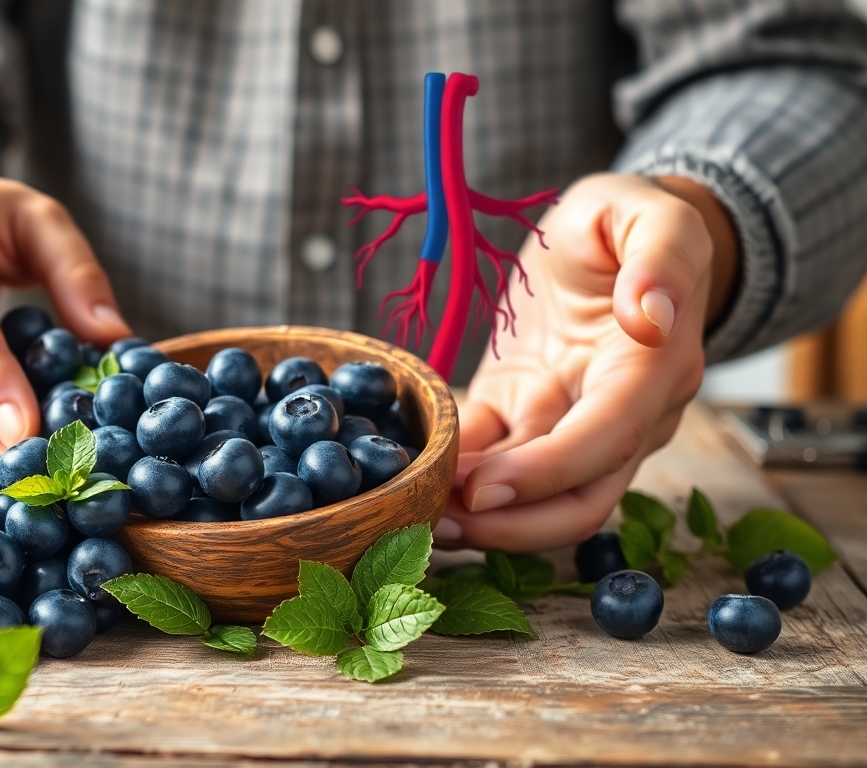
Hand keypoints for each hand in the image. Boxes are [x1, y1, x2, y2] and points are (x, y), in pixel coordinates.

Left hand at [436, 173, 738, 551]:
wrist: (613, 238)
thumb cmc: (631, 221)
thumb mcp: (649, 215)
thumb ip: (662, 257)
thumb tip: (653, 316)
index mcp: (652, 366)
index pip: (608, 438)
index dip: (547, 473)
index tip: (484, 490)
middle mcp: (624, 413)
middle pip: (580, 499)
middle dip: (511, 527)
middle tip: (436, 526)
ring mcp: (572, 421)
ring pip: (537, 499)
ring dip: (480, 519)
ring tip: (413, 518)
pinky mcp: (525, 412)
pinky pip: (494, 461)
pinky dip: (457, 480)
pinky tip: (413, 486)